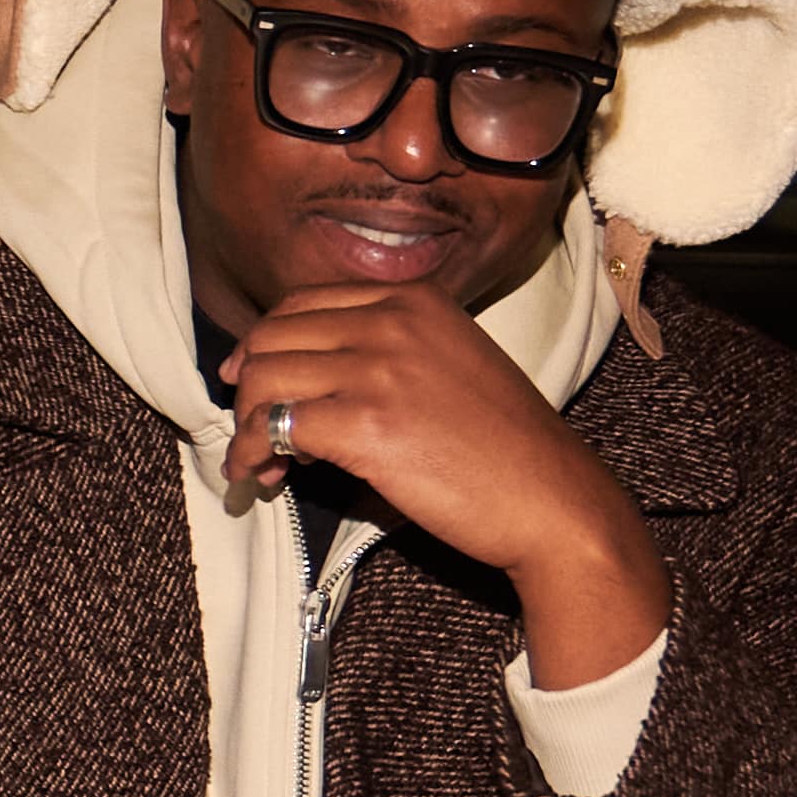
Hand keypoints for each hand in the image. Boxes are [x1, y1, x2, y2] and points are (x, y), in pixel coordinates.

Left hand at [216, 279, 666, 689]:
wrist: (550, 497)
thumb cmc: (502, 448)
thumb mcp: (446, 365)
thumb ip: (381, 356)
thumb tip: (300, 387)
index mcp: (414, 299)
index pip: (301, 303)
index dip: (264, 345)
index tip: (249, 382)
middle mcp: (392, 320)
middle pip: (272, 337)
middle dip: (247, 389)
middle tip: (252, 434)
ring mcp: (378, 368)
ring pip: (263, 379)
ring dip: (246, 425)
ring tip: (260, 465)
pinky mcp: (365, 423)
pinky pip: (276, 427)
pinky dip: (256, 453)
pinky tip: (268, 477)